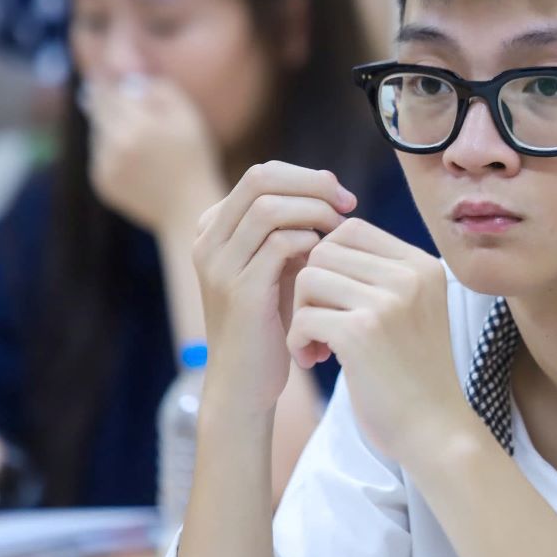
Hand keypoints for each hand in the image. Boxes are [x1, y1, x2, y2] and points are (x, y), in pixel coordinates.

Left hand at [85, 75, 224, 232]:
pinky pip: (98, 154)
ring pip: (97, 132)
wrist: (187, 207)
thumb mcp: (187, 117)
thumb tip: (133, 79)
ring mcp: (106, 166)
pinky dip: (109, 149)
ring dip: (107, 125)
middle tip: (100, 87)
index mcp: (140, 126)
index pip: (111, 92)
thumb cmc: (193, 157)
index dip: (107, 80)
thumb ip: (160, 90)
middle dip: (100, 97)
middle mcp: (117, 146)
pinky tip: (132, 155)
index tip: (103, 71)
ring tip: (130, 130)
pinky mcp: (101, 182)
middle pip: (97, 109)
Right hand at [193, 162, 356, 417]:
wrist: (245, 381)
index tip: (342, 197)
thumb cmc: (271, 321)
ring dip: (315, 212)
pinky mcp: (240, 291)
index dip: (308, 177)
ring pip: (269, 208)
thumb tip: (330, 189)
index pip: (262, 174)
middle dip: (313, 185)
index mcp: (214, 227)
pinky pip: (278, 245)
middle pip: (261, 179)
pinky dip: (311, 243)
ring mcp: (219, 265)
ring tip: (340, 232)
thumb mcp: (277, 265)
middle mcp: (209, 240)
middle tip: (347, 204)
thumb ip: (291, 227)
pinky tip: (328, 259)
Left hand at [287, 219, 469, 465]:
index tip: (331, 299)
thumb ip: (380, 276)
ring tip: (317, 344)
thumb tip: (319, 245)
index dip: (327, 260)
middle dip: (310, 288)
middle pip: (325, 251)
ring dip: (301, 314)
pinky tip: (315, 361)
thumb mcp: (412, 311)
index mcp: (423, 264)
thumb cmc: (415, 374)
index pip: (352, 230)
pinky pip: (304, 317)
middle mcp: (409, 275)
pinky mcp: (362, 333)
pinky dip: (298, 340)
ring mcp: (388, 302)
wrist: (436, 430)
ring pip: (308, 278)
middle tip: (319, 326)